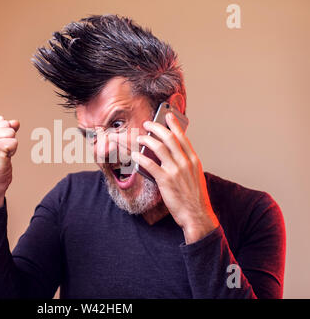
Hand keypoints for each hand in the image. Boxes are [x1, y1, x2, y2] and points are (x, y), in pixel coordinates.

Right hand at [0, 116, 19, 207]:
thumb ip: (5, 131)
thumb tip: (16, 122)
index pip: (1, 121)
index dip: (4, 135)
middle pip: (7, 125)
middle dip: (8, 139)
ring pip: (12, 133)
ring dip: (11, 146)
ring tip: (1, 156)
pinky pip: (14, 142)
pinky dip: (12, 151)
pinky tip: (3, 159)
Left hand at [131, 112, 218, 243]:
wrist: (197, 215)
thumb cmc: (194, 198)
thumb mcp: (194, 176)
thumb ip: (184, 164)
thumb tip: (170, 155)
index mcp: (193, 160)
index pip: (182, 137)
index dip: (173, 124)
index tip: (167, 115)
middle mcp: (185, 162)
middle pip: (169, 138)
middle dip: (156, 128)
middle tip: (147, 124)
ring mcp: (175, 170)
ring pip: (158, 147)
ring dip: (147, 140)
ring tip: (139, 138)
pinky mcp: (165, 180)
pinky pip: (149, 164)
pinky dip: (140, 158)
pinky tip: (134, 155)